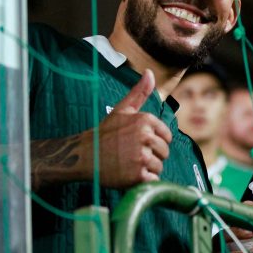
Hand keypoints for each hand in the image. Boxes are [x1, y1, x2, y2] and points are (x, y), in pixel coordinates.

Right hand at [83, 69, 171, 187]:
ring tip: (129, 164)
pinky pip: (152, 180)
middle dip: (151, 156)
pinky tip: (129, 174)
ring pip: (159, 167)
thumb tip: (150, 72)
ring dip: (147, 169)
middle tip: (131, 155)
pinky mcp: (137, 175)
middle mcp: (145, 137)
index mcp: (146, 120)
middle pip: (164, 152)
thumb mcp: (122, 110)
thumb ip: (140, 92)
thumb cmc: (106, 133)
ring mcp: (141, 156)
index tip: (138, 143)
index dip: (154, 142)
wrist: (84, 156)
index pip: (167, 137)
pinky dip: (143, 180)